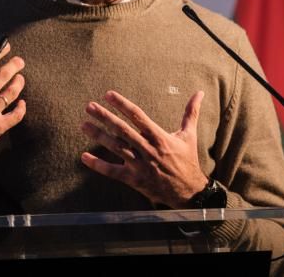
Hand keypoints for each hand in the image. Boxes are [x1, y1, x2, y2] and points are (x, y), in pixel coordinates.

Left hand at [81, 90, 207, 207]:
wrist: (189, 191)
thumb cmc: (187, 160)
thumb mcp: (189, 135)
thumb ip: (191, 112)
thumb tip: (199, 93)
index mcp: (160, 137)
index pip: (138, 116)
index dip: (122, 105)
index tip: (108, 95)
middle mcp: (148, 149)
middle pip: (122, 130)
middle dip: (105, 117)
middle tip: (89, 106)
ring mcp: (140, 165)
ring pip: (116, 147)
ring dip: (98, 136)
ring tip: (84, 125)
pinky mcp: (134, 180)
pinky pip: (113, 172)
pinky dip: (98, 165)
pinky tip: (84, 157)